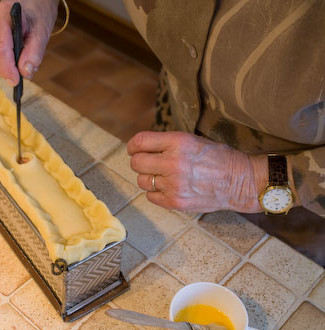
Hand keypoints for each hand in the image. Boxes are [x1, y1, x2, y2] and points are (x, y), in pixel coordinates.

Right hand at [0, 0, 57, 85]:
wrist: (33, 0)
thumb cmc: (38, 11)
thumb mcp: (42, 32)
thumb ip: (34, 53)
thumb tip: (26, 73)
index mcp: (2, 15)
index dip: (7, 68)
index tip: (16, 82)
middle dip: (8, 69)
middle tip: (26, 71)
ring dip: (7, 65)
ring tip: (24, 60)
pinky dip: (5, 60)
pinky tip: (17, 55)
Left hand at [127, 131, 268, 212]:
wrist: (240, 181)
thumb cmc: (218, 158)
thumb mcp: (193, 140)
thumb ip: (167, 143)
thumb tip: (142, 148)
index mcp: (178, 142)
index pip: (140, 142)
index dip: (133, 146)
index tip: (134, 149)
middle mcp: (173, 163)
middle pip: (136, 163)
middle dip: (139, 162)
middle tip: (148, 163)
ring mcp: (173, 185)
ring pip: (141, 181)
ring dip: (148, 178)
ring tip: (162, 176)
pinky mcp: (175, 202)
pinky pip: (150, 196)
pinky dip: (156, 192)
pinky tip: (168, 188)